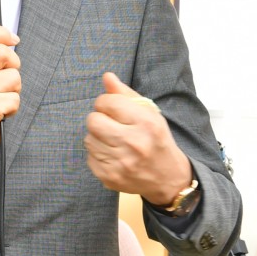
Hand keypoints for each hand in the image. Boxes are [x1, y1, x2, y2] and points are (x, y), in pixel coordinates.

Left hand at [84, 72, 192, 204]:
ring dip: (98, 137)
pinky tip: (113, 155)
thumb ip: (126, 94)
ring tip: (114, 141)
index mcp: (146, 123)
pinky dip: (98, 154)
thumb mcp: (150, 114)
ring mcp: (120, 163)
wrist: (167, 178)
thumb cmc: (156, 140)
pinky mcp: (109, 177)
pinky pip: (90, 157)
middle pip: (93, 121)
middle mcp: (134, 143)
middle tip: (110, 124)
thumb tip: (107, 77)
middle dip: (98, 119)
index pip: (108, 102)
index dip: (106, 103)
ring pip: (89, 139)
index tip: (112, 108)